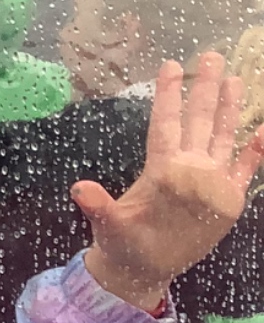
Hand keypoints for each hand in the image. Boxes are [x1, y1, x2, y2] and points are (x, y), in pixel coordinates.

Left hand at [77, 53, 263, 310]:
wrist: (142, 268)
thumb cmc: (122, 243)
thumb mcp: (108, 224)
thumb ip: (98, 206)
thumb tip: (78, 189)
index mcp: (160, 168)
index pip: (166, 123)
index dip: (168, 95)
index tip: (170, 65)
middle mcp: (187, 166)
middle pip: (199, 120)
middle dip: (205, 89)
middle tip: (211, 54)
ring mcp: (208, 180)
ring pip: (223, 137)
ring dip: (231, 110)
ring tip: (237, 79)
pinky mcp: (226, 200)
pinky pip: (245, 170)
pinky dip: (256, 152)